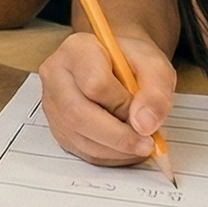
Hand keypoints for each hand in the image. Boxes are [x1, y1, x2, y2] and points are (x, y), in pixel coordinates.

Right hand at [36, 29, 176, 166]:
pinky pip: (80, 150)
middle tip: (147, 144)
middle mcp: (56, 75)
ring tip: (140, 144)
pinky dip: (108, 156)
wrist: (117, 63)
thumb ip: (155, 92)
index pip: (95, 84)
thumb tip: (145, 125)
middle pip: (78, 114)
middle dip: (118, 137)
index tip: (146, 114)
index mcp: (77, 50)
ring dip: (116, 150)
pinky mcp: (56, 126)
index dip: (124, 105)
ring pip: (78, 137)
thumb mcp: (155, 66)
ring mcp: (52, 103)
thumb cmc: (132, 61)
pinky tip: (125, 148)